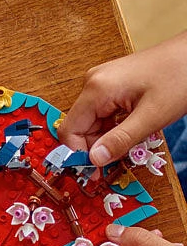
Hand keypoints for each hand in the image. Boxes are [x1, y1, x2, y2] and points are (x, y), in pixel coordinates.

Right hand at [59, 31, 186, 164]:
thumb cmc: (179, 75)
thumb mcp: (151, 116)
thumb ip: (120, 140)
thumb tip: (95, 159)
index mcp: (97, 89)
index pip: (69, 131)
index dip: (79, 153)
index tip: (95, 169)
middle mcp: (93, 83)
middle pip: (80, 128)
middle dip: (97, 146)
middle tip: (119, 158)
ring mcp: (102, 83)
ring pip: (92, 123)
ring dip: (108, 137)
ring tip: (133, 139)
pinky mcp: (111, 85)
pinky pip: (103, 114)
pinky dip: (114, 126)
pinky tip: (132, 128)